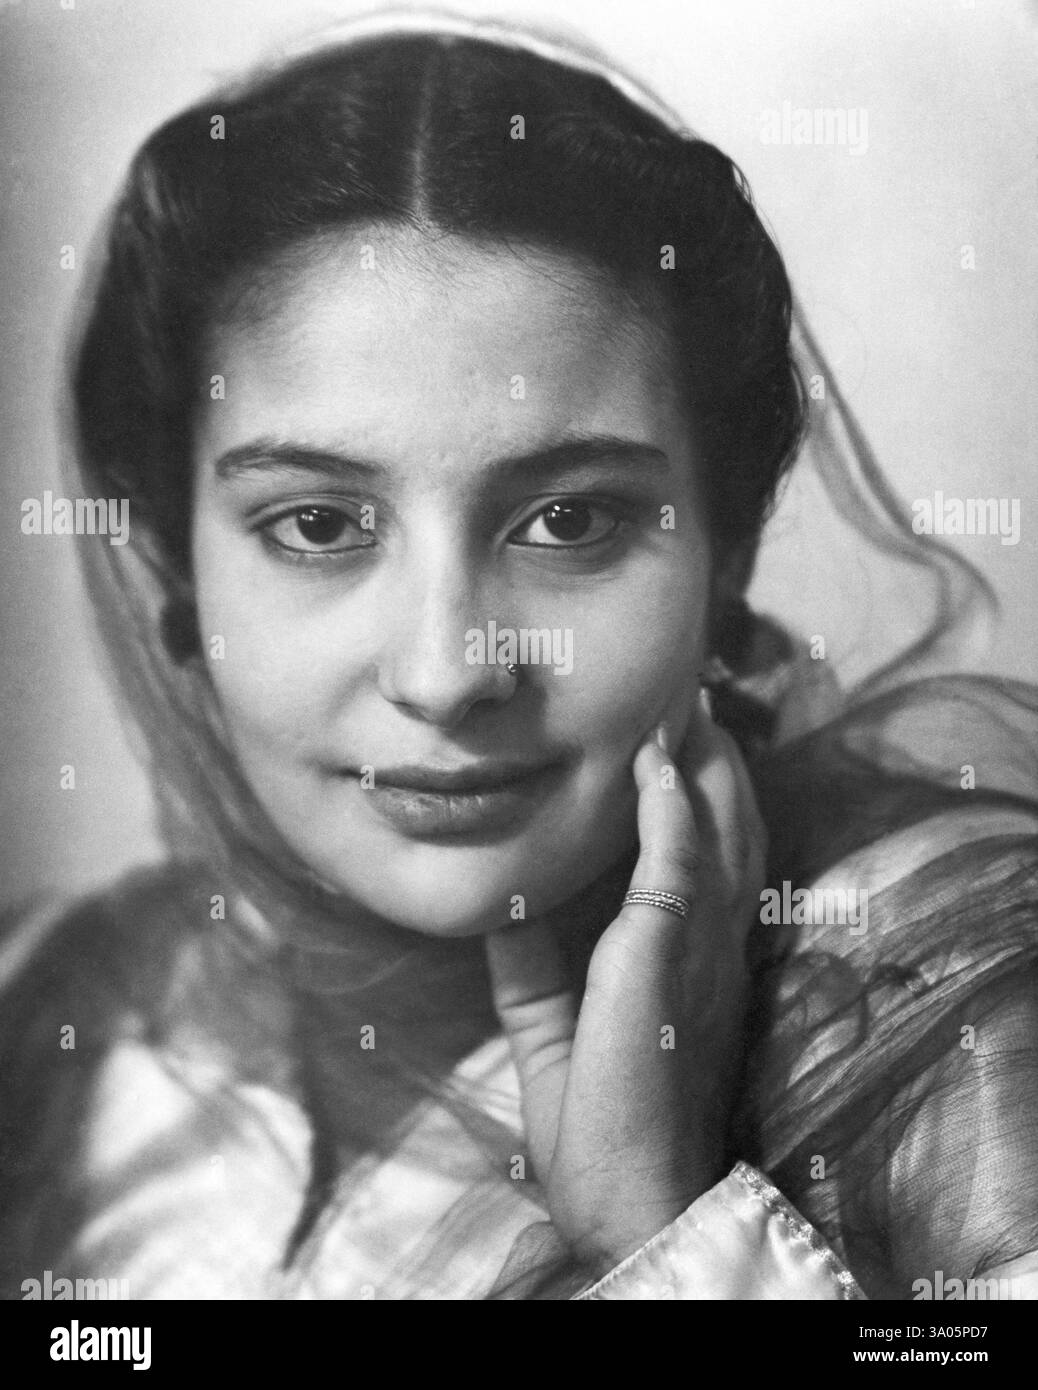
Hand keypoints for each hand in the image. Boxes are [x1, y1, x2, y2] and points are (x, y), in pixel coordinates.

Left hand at [485, 711, 766, 1274]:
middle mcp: (715, 946)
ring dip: (703, 763)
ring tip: (682, 703)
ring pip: (719, 832)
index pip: (713, 860)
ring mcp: (699, 949)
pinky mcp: (667, 960)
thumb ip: (532, 962)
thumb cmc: (602, 1123)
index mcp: (695, 962)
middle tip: (691, 698)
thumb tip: (499, 906)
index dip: (706, 798)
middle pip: (732, 830)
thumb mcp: (552, 1025)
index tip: (678, 741)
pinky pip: (679, 866)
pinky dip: (672, 809)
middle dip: (717, 761)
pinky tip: (657, 762)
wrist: (629, 1199)